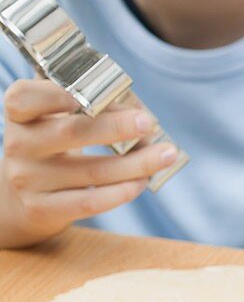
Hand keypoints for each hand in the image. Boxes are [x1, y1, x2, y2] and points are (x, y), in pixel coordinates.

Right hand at [0, 79, 178, 247]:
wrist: (21, 199)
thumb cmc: (52, 146)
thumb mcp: (56, 120)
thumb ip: (88, 106)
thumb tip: (139, 112)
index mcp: (21, 114)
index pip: (25, 98)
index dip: (57, 93)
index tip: (93, 92)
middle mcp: (19, 145)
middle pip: (71, 132)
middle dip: (116, 127)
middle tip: (148, 123)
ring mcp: (28, 179)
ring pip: (93, 171)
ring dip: (137, 163)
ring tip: (166, 154)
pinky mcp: (43, 209)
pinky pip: (90, 202)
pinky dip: (123, 191)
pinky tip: (143, 181)